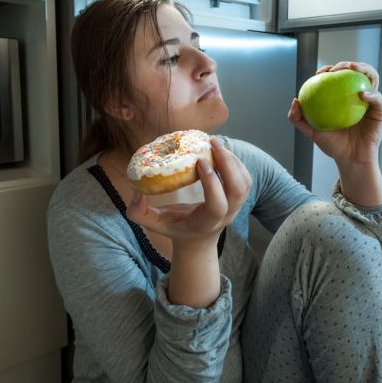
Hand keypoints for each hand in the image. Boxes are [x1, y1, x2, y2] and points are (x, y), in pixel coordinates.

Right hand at [126, 137, 250, 249]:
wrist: (197, 239)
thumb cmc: (175, 228)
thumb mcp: (153, 223)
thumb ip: (138, 212)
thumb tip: (136, 191)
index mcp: (206, 223)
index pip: (217, 205)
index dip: (212, 183)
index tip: (199, 162)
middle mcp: (226, 215)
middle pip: (238, 190)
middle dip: (228, 164)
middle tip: (211, 143)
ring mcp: (236, 207)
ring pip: (244, 182)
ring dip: (233, 160)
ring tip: (215, 143)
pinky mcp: (239, 198)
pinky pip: (245, 178)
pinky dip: (236, 162)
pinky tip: (221, 151)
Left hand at [288, 61, 381, 166]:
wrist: (350, 159)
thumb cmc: (333, 145)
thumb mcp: (312, 132)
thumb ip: (299, 119)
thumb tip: (295, 100)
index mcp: (343, 97)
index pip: (338, 77)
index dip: (329, 69)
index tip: (320, 73)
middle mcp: (357, 95)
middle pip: (356, 72)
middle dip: (347, 64)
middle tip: (336, 69)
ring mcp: (370, 101)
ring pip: (371, 78)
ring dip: (364, 69)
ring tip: (353, 69)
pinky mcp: (380, 111)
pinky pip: (378, 99)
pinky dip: (372, 94)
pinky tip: (362, 94)